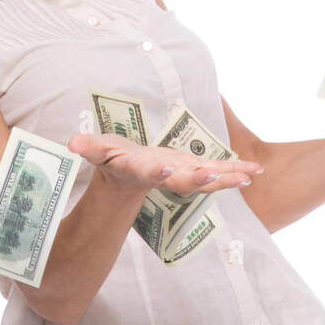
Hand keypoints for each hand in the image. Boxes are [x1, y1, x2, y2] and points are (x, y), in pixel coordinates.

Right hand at [66, 132, 263, 195]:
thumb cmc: (111, 160)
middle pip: (182, 181)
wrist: (126, 180)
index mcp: (140, 170)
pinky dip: (234, 172)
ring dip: (226, 178)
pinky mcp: (192, 171)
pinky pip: (216, 173)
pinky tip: (254, 170)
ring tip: (248, 175)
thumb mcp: (98, 151)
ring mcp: (180, 176)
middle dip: (199, 178)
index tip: (166, 168)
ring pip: (205, 180)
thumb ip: (88, 148)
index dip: (157, 171)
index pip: (148, 172)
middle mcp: (163, 177)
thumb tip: (71, 143)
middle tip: (214, 175)